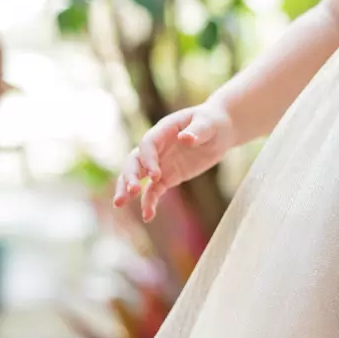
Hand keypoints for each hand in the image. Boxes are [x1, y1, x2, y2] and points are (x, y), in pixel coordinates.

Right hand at [113, 101, 235, 221]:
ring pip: (137, 177)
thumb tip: (185, 139)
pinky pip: (153, 190)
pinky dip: (148, 202)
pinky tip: (148, 216)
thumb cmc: (211, 122)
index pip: (147, 145)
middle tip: (132, 191)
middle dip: (130, 176)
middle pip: (134, 161)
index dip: (148, 160)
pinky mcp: (167, 177)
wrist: (219, 131)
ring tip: (119, 203)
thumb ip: (197, 131)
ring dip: (127, 189)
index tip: (155, 175)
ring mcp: (159, 163)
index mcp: (163, 130)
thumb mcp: (207, 123)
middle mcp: (156, 147)